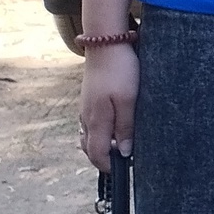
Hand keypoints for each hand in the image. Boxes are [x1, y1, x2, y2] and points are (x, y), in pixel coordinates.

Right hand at [79, 44, 138, 170]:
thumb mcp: (129, 100)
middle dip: (104, 159)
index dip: (109, 166)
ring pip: (89, 136)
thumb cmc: (120, 70)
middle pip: (90, 148)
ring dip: (102, 145)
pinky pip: (91, 124)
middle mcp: (86, 117)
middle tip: (124, 161)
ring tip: (121, 147)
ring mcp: (85, 108)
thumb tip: (124, 152)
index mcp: (96, 120)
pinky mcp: (89, 99)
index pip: (97, 154)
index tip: (123, 170)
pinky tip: (114, 128)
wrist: (105, 43)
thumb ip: (126, 127)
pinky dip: (100, 132)